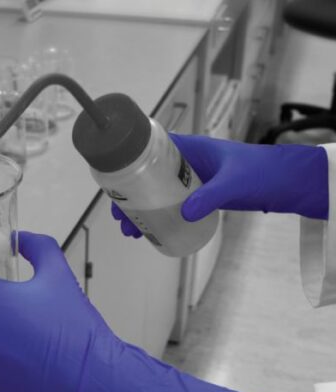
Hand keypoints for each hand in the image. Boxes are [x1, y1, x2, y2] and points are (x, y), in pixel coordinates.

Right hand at [112, 134, 328, 237]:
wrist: (286, 183)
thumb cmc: (261, 173)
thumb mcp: (233, 184)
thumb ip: (210, 198)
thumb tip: (186, 215)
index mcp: (192, 149)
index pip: (152, 150)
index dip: (130, 166)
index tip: (116, 185)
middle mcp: (187, 163)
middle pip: (148, 177)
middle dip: (131, 197)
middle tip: (120, 217)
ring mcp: (193, 180)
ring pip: (157, 194)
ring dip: (142, 211)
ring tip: (131, 231)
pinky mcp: (199, 196)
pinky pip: (171, 205)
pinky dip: (158, 216)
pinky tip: (151, 231)